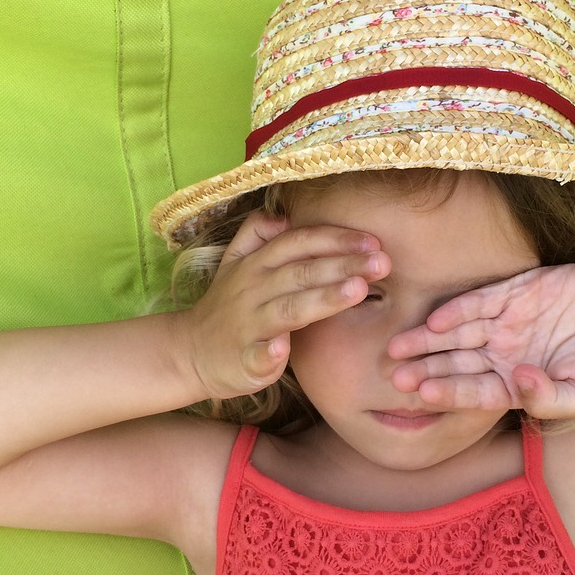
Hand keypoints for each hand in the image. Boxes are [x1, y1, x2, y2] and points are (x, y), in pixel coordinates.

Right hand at [185, 213, 389, 398]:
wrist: (191, 351)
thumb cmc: (228, 307)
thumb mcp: (236, 262)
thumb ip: (258, 234)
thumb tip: (283, 215)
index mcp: (257, 265)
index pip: (299, 242)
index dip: (335, 239)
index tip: (373, 241)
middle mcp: (253, 289)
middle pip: (302, 272)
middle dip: (344, 265)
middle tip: (383, 263)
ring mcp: (248, 324)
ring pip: (289, 309)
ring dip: (323, 299)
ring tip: (359, 292)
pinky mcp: (243, 359)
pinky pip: (256, 355)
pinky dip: (269, 353)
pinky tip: (284, 348)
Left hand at [387, 262, 574, 419]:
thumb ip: (551, 399)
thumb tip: (518, 385)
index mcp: (517, 385)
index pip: (475, 392)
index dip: (450, 393)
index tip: (424, 395)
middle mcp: (504, 355)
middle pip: (456, 364)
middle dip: (425, 370)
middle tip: (393, 377)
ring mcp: (506, 323)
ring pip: (458, 334)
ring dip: (428, 341)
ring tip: (397, 348)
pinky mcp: (514, 292)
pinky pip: (479, 302)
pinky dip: (458, 310)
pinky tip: (435, 320)